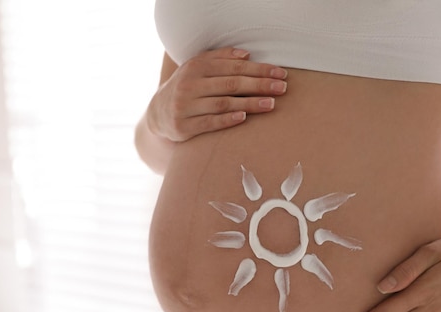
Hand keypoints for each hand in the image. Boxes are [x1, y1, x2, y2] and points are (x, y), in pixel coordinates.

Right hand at [147, 47, 288, 142]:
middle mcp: (189, 85)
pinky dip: (227, 120)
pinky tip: (244, 118)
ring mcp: (185, 106)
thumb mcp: (198, 68)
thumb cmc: (187, 88)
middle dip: (259, 85)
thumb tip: (246, 55)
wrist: (158, 114)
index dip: (259, 70)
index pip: (234, 67)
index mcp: (196, 67)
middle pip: (231, 84)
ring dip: (249, 104)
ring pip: (223, 103)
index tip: (280, 74)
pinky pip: (209, 123)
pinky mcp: (183, 127)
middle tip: (282, 88)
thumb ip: (220, 58)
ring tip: (271, 104)